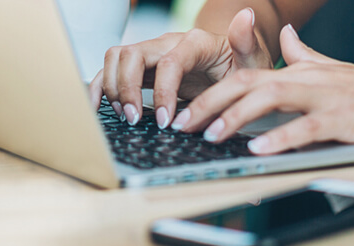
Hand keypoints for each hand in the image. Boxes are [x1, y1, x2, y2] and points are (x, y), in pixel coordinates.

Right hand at [88, 8, 273, 127]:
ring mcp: (153, 54)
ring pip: (116, 59)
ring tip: (126, 117)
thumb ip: (247, 42)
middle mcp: (168, 43)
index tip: (167, 121)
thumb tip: (247, 15)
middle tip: (136, 119)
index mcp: (195, 42)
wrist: (235, 67)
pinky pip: (112, 71)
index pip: (169, 61)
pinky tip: (100, 108)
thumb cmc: (243, 67)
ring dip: (113, 87)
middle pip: (132, 54)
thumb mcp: (254, 60)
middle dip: (127, 88)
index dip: (163, 91)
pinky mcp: (144, 69)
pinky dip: (100, 87)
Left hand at [171, 25, 353, 154]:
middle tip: (183, 124)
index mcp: (303, 71)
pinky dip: (281, 137)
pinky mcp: (348, 120)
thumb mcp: (337, 70)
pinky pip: (308, 127)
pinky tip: (260, 148)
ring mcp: (329, 98)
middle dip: (210, 103)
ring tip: (211, 134)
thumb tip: (286, 36)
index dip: (212, 92)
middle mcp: (310, 79)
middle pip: (249, 83)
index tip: (186, 111)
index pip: (247, 76)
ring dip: (236, 117)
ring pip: (272, 99)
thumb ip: (307, 55)